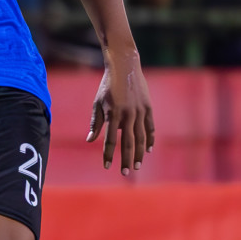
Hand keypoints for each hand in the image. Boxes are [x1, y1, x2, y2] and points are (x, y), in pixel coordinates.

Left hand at [87, 50, 154, 174]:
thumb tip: (90, 140)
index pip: (111, 140)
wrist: (124, 67)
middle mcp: (128, 115)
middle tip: (125, 173)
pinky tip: (148, 150)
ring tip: (136, 165)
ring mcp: (140, 111)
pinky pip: (150, 127)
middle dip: (126, 159)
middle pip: (128, 142)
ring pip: (141, 137)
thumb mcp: (97, 103)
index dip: (108, 155)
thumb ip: (96, 123)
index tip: (107, 166)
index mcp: (113, 114)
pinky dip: (150, 139)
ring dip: (138, 153)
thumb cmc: (107, 86)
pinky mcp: (148, 108)